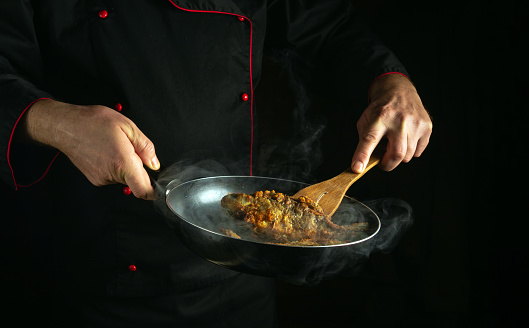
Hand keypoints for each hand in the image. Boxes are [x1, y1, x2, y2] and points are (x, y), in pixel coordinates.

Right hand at [24, 99, 159, 198]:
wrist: (65, 126)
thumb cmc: (92, 122)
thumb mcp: (127, 126)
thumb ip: (145, 147)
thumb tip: (154, 163)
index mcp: (122, 162)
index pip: (143, 190)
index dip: (154, 191)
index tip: (159, 186)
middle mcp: (111, 174)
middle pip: (135, 181)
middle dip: (138, 167)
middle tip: (129, 149)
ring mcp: (101, 178)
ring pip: (124, 177)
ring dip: (125, 165)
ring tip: (114, 147)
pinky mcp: (94, 178)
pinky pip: (112, 176)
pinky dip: (114, 166)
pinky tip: (106, 151)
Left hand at [351, 73, 431, 172]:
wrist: (398, 90)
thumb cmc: (380, 109)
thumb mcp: (365, 120)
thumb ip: (364, 141)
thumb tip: (366, 162)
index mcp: (379, 118)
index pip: (370, 139)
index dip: (363, 155)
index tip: (357, 168)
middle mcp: (399, 120)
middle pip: (396, 154)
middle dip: (388, 165)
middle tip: (382, 162)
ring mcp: (415, 123)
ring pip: (408, 156)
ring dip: (399, 156)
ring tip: (394, 143)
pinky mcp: (426, 127)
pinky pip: (418, 152)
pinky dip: (410, 151)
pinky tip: (406, 139)